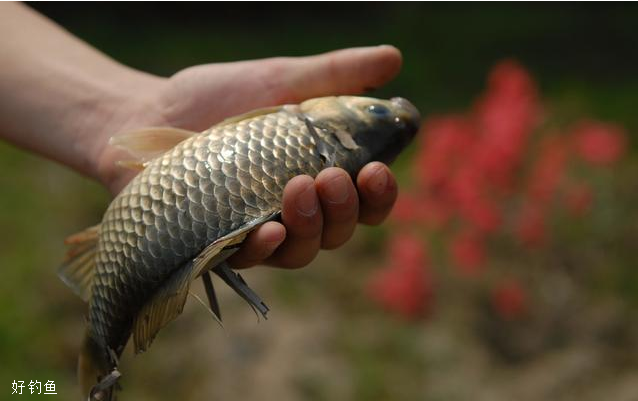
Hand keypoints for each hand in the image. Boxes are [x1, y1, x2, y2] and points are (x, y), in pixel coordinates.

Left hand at [92, 46, 401, 268]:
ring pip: (303, 251)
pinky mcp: (221, 243)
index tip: (377, 170)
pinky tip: (270, 230)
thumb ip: (333, 75)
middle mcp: (295, 210)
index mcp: (317, 174)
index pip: (365, 200)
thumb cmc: (218, 99)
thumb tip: (394, 59)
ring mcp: (259, 230)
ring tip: (302, 188)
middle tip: (332, 177)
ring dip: (313, 226)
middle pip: (339, 230)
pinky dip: (265, 247)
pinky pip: (251, 258)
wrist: (150, 113)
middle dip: (345, 209)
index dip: (379, 195)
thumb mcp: (279, 80)